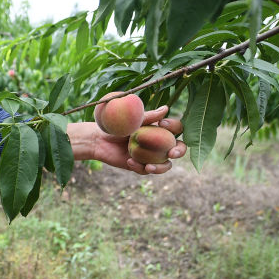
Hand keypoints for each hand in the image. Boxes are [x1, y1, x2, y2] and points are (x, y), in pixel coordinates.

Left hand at [68, 105, 185, 173]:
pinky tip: (129, 161)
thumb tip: (166, 108)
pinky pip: (146, 170)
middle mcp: (159, 144)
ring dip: (161, 168)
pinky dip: (138, 167)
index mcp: (161, 130)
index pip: (177, 129)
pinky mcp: (141, 166)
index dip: (175, 127)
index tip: (163, 123)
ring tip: (149, 167)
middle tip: (172, 153)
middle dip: (179, 151)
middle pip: (179, 149)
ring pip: (166, 165)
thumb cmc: (117, 125)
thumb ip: (148, 116)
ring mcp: (151, 157)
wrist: (99, 139)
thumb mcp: (132, 119)